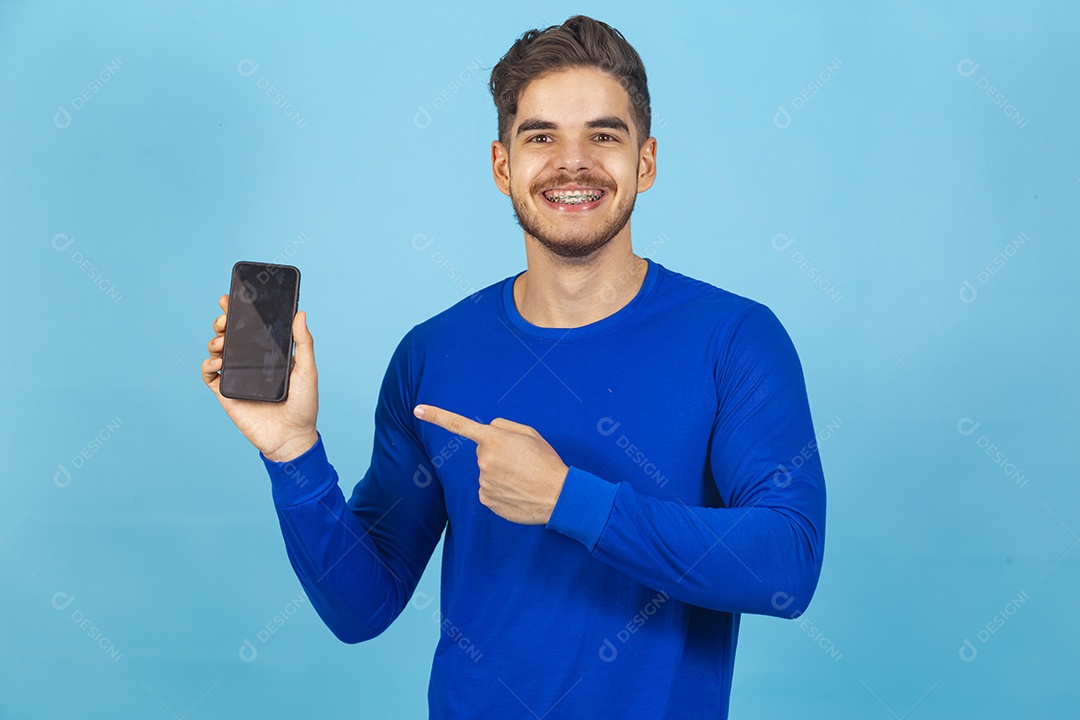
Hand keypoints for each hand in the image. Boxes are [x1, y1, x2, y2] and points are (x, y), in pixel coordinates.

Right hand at [202, 294, 319, 461]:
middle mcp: (251, 362)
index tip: (233, 297)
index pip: (252, 328)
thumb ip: (304, 343)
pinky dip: (208, 364)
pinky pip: (209, 375)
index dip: (240, 312)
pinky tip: (218, 362)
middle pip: (231, 335)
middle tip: (225, 318)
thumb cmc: (304, 405)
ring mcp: (237, 376)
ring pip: (218, 350)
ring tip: (222, 340)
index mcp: (269, 354)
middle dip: (224, 321)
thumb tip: (300, 313)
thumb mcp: (307, 370)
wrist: (291, 437)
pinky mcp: (226, 393)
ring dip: (215, 340)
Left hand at [413, 405, 568, 524]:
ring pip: (486, 472)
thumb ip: (503, 427)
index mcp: (494, 439)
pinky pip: (488, 490)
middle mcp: (484, 460)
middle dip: (497, 453)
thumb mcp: (530, 434)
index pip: (459, 424)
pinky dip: (500, 490)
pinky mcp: (486, 500)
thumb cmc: (547, 462)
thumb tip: (486, 432)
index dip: (436, 416)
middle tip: (522, 462)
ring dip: (500, 473)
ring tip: (523, 478)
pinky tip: (517, 491)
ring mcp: (483, 482)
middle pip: (483, 452)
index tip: (417, 409)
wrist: (559, 496)